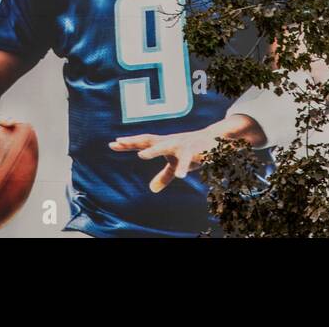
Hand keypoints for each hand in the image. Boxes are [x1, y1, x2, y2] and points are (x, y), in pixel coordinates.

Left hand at [108, 127, 223, 193]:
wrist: (217, 139)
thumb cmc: (193, 150)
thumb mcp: (176, 164)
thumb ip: (164, 175)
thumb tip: (152, 189)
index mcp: (165, 144)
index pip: (143, 142)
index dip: (128, 143)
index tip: (112, 144)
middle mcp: (171, 142)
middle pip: (150, 140)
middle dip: (134, 141)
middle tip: (119, 143)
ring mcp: (183, 145)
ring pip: (166, 146)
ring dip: (154, 150)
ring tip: (141, 155)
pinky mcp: (196, 152)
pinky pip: (189, 160)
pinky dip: (185, 167)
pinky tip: (181, 176)